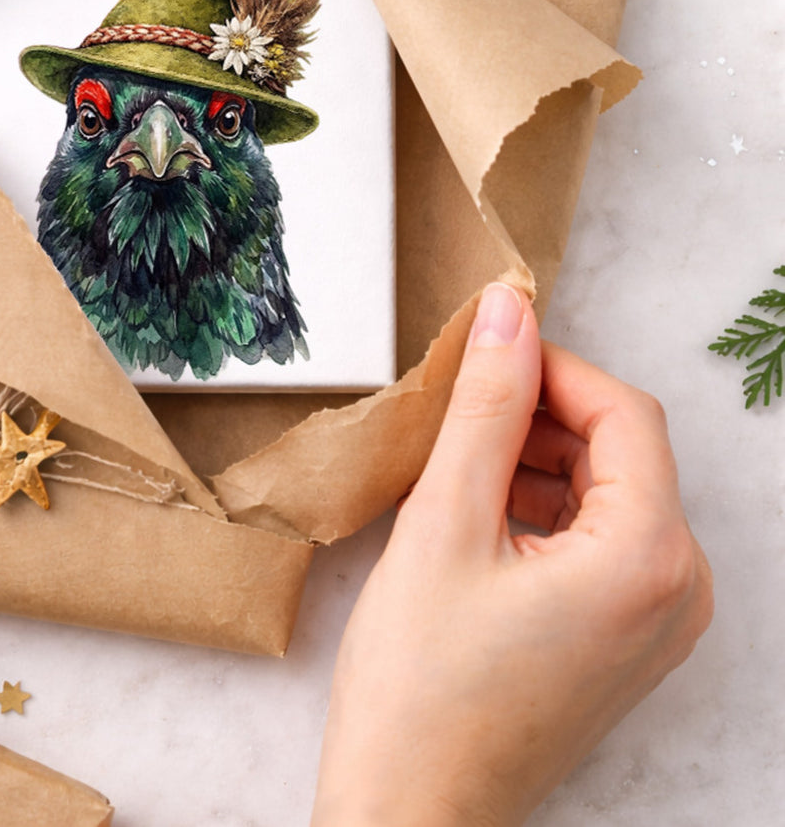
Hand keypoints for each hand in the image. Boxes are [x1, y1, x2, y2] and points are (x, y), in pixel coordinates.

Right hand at [312, 282, 713, 826]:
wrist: (411, 810)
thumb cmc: (420, 686)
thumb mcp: (444, 523)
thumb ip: (484, 407)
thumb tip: (508, 313)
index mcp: (649, 558)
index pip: (623, 412)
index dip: (550, 368)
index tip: (480, 353)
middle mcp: (678, 591)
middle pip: (620, 451)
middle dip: (537, 418)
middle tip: (452, 416)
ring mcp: (657, 623)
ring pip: (605, 493)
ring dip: (533, 462)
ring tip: (452, 471)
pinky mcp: (626, 640)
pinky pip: (599, 542)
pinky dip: (541, 511)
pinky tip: (473, 519)